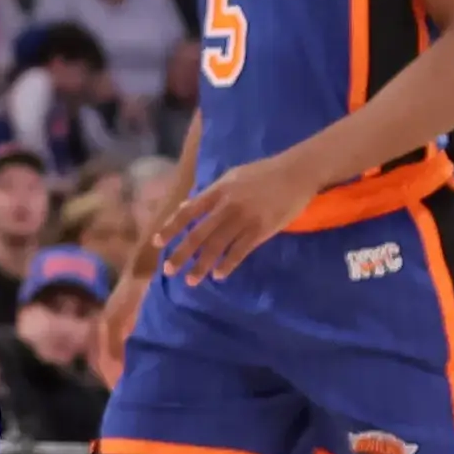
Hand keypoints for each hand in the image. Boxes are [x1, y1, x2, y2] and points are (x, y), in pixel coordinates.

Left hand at [153, 156, 318, 285]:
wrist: (296, 173)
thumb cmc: (262, 175)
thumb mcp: (231, 178)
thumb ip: (209, 194)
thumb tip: (185, 207)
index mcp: (218, 191)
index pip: (188, 212)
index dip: (171, 228)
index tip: (157, 243)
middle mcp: (227, 206)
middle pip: (199, 234)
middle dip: (181, 254)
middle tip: (168, 271)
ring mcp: (244, 219)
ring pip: (217, 246)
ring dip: (202, 265)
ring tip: (191, 280)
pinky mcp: (262, 230)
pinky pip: (240, 251)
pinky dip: (228, 264)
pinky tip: (218, 275)